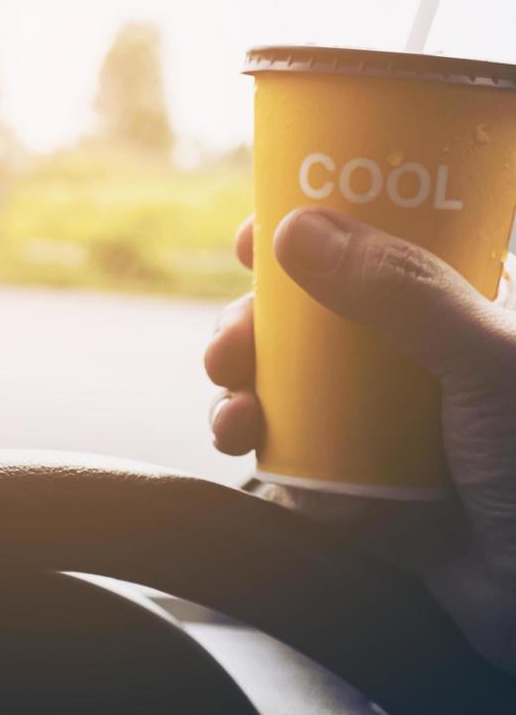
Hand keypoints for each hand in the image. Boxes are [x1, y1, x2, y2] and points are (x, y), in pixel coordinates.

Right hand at [205, 209, 515, 668]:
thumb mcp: (485, 364)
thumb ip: (401, 294)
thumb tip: (299, 228)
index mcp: (465, 310)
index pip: (380, 244)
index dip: (312, 230)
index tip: (253, 237)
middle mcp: (419, 361)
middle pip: (312, 315)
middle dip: (253, 325)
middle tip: (229, 346)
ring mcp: (384, 425)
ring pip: (286, 382)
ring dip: (238, 388)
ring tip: (231, 413)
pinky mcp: (356, 486)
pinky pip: (283, 452)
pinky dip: (250, 445)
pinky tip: (245, 448)